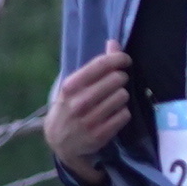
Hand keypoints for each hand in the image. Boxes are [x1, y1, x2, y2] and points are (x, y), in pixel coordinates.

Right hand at [45, 45, 130, 179]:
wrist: (60, 141)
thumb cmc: (68, 107)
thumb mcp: (73, 85)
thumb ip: (95, 65)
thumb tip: (114, 43)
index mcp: (70, 86)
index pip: (101, 65)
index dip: (118, 58)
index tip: (125, 60)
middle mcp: (79, 102)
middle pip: (116, 80)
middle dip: (121, 78)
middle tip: (117, 82)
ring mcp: (90, 120)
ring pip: (122, 97)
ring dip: (121, 96)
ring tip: (113, 99)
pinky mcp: (100, 135)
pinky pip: (124, 115)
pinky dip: (123, 112)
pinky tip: (113, 113)